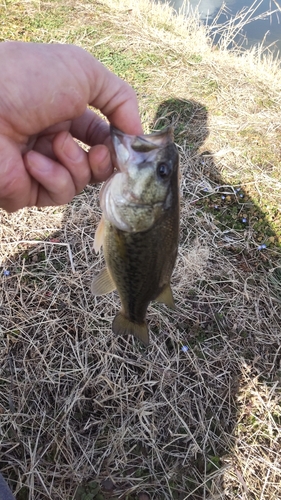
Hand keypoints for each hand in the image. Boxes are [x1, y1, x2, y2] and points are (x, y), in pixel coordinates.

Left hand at [0, 41, 142, 211]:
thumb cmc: (29, 80)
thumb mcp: (83, 71)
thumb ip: (120, 96)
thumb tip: (137, 132)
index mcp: (66, 111)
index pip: (102, 134)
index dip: (119, 142)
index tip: (130, 144)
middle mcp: (54, 140)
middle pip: (98, 164)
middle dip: (107, 161)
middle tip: (102, 153)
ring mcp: (42, 166)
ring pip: (82, 181)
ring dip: (76, 163)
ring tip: (55, 143)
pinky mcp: (28, 189)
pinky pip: (59, 193)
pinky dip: (53, 176)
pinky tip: (32, 160)